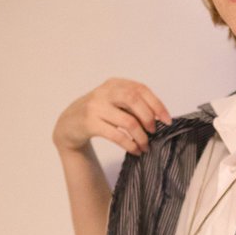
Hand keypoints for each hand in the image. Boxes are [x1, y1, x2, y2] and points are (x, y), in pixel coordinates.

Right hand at [53, 79, 170, 155]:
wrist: (69, 123)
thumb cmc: (98, 113)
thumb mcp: (114, 102)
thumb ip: (132, 105)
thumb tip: (159, 117)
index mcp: (114, 84)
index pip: (141, 89)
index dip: (157, 104)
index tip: (167, 120)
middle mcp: (104, 92)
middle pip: (134, 100)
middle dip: (149, 118)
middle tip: (154, 132)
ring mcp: (95, 107)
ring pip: (128, 121)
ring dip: (141, 136)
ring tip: (145, 146)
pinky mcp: (89, 123)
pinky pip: (116, 135)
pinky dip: (130, 144)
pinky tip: (135, 150)